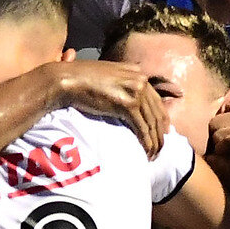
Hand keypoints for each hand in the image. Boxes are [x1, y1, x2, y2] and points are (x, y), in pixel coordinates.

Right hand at [45, 60, 167, 157]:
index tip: (161, 135)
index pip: (156, 100)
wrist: (68, 80)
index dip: (161, 120)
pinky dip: (146, 142)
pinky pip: (142, 128)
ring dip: (154, 142)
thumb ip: (120, 84)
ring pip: (152, 122)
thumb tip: (125, 103)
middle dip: (160, 134)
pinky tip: (146, 152)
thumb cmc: (80, 79)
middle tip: (159, 151)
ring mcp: (135, 91)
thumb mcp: (107, 77)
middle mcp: (140, 80)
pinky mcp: (127, 104)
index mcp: (136, 72)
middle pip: (158, 112)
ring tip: (152, 156)